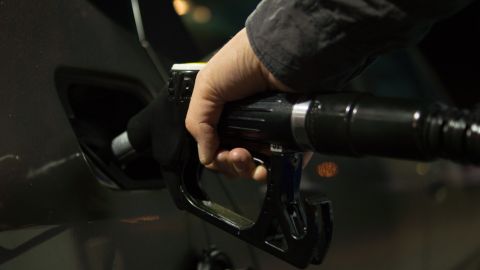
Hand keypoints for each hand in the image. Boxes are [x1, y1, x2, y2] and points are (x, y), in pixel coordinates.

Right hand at [185, 28, 289, 180]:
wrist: (280, 55)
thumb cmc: (243, 62)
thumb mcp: (207, 86)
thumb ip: (198, 123)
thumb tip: (206, 157)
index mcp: (225, 114)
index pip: (217, 147)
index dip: (216, 157)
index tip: (218, 154)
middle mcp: (247, 124)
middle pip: (236, 161)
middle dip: (231, 165)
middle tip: (236, 154)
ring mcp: (270, 132)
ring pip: (257, 167)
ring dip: (248, 170)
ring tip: (248, 157)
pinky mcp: (290, 137)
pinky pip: (282, 164)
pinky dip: (273, 172)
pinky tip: (266, 168)